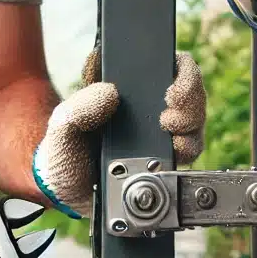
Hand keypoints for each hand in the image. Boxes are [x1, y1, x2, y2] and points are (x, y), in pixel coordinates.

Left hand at [32, 49, 206, 218]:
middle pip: (189, 91)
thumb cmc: (63, 153)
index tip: (170, 86)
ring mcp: (160, 134)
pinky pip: (192, 149)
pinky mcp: (166, 159)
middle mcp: (148, 110)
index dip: (178, 68)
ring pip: (195, 118)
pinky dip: (187, 148)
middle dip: (190, 96)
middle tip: (171, 109)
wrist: (66, 191)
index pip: (164, 65)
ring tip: (170, 128)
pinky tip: (173, 153)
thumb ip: (78, 108)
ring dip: (190, 122)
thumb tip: (109, 93)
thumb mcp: (62, 126)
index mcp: (126, 92)